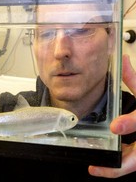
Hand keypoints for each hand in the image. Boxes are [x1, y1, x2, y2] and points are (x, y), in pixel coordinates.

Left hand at [89, 54, 135, 177]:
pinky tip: (106, 162)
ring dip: (117, 167)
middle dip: (118, 167)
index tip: (115, 126)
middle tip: (95, 167)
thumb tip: (122, 60)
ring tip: (96, 168)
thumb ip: (133, 78)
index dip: (131, 123)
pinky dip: (120, 162)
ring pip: (135, 163)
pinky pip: (132, 160)